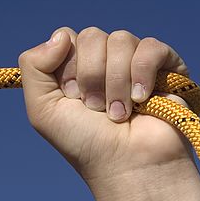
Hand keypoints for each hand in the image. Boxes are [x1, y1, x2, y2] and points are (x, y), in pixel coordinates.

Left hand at [18, 27, 192, 183]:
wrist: (128, 165)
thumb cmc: (85, 143)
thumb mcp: (43, 109)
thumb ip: (33, 66)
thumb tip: (61, 35)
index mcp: (75, 67)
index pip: (67, 37)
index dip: (67, 66)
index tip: (72, 97)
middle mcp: (105, 61)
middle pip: (91, 36)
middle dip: (91, 75)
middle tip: (95, 108)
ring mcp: (135, 61)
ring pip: (120, 40)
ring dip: (115, 82)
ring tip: (119, 114)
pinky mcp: (166, 66)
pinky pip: (150, 47)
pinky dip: (141, 73)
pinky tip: (141, 98)